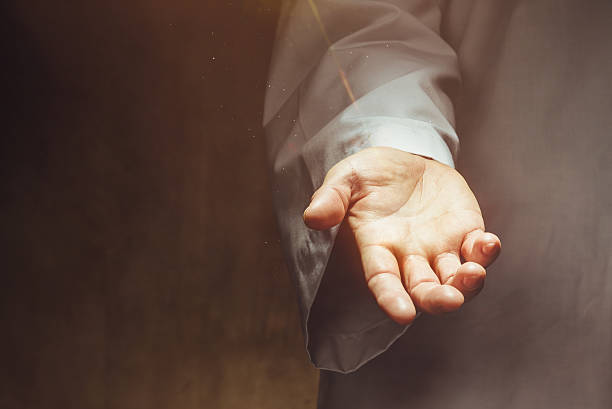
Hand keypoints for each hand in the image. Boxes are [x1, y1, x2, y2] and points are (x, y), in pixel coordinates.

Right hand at [303, 147, 500, 324]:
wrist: (403, 160)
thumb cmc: (369, 174)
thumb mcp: (346, 178)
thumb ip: (331, 198)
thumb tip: (312, 218)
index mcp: (378, 249)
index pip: (383, 282)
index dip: (391, 299)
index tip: (402, 314)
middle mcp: (410, 257)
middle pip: (425, 290)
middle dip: (437, 299)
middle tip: (449, 300)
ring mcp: (441, 248)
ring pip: (456, 278)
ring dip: (467, 283)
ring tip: (474, 272)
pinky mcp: (466, 232)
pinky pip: (478, 250)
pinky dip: (486, 252)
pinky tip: (489, 244)